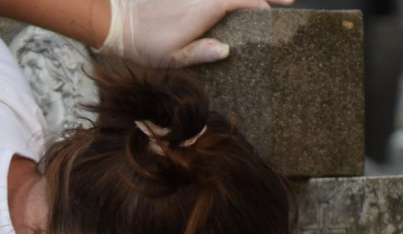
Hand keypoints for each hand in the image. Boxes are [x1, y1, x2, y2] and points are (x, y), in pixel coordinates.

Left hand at [97, 0, 294, 66]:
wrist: (119, 23)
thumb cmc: (144, 44)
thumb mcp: (173, 58)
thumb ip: (201, 53)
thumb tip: (227, 50)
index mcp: (206, 9)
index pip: (245, 0)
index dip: (265, 2)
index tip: (283, 6)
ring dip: (246, 0)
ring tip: (268, 5)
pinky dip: (227, 2)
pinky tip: (236, 9)